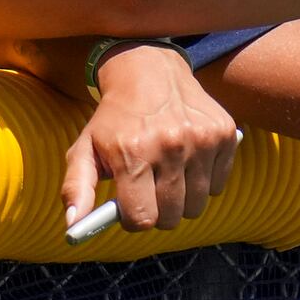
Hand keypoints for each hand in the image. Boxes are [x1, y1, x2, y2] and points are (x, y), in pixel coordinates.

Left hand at [63, 43, 239, 232]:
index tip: (131, 207)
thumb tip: (73, 227)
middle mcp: (170, 146)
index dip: (134, 219)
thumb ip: (76, 189)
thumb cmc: (114, 119)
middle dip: (159, 212)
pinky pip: (219, 184)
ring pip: (198, 204)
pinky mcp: (225, 134)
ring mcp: (202, 139)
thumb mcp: (84, 149)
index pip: (142, 218)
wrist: (150, 71)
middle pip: (172, 216)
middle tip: (150, 191)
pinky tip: (189, 161)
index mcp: (133, 153)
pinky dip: (205, 181)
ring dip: (183, 199)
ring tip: (169, 176)